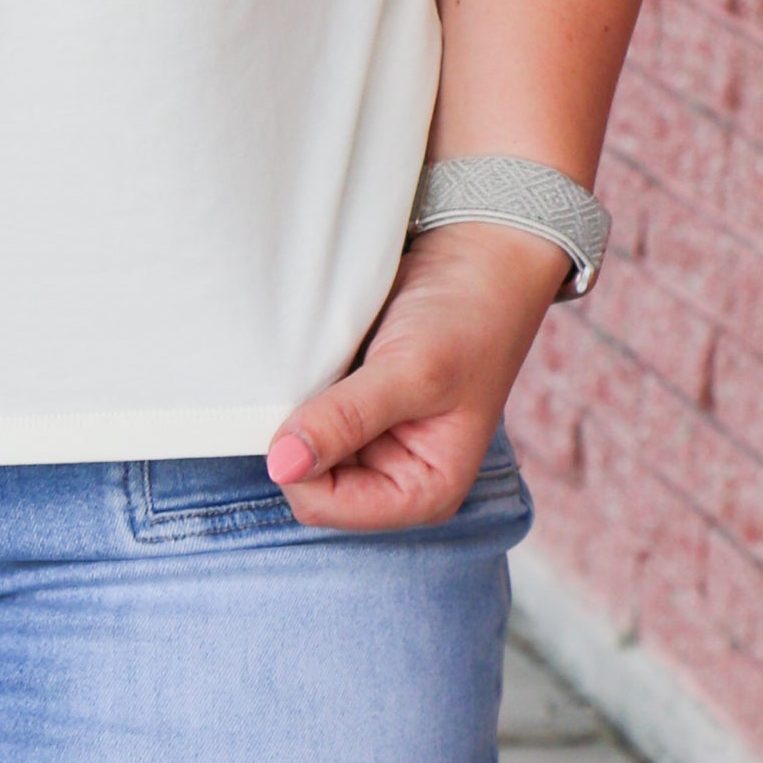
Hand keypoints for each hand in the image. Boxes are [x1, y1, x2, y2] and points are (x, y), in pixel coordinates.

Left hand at [264, 218, 563, 531]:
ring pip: (298, 445)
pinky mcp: (354, 409)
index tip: (298, 404)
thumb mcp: (411, 371)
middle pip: (305, 478)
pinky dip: (301, 384)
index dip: (297, 463)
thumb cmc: (470, 317)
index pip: (324, 504)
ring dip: (297, 405)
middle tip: (316, 376)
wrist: (480, 257)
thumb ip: (347, 420)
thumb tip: (282, 464)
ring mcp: (371, 443)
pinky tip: (320, 356)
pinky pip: (303, 411)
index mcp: (423, 491)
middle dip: (297, 432)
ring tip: (326, 363)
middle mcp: (395, 476)